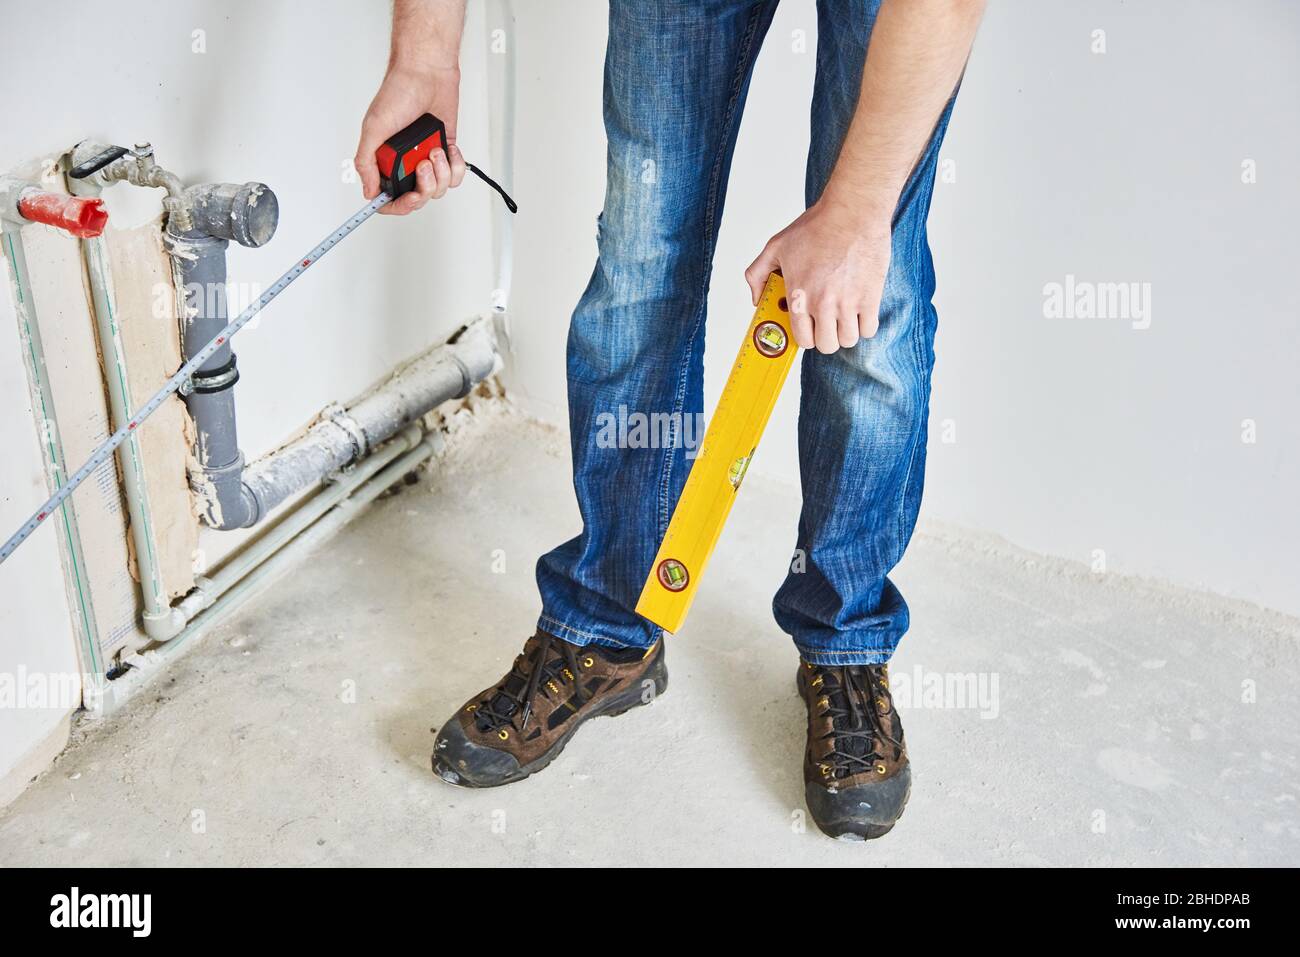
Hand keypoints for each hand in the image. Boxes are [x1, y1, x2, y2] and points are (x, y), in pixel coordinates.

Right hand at [355, 64, 466, 214]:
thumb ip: (366, 162)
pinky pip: (455, 175)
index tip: (408, 199)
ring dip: (441, 172)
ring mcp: (426, 158)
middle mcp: (405, 163)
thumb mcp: (373, 128)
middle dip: (424, 187)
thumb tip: (369, 190)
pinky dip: (455, 165)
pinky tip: (448, 148)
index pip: (388, 198)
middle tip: (423, 166)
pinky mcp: (446, 152)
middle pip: (417, 198)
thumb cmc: (398, 93)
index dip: (398, 205)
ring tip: (435, 149)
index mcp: (384, 160)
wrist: (427, 74)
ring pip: (439, 188)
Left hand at [745, 201, 892, 353]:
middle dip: (826, 338)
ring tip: (844, 317)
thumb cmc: (817, 226)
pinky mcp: (871, 296)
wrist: (852, 211)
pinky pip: (869, 329)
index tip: (810, 328)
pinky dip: (865, 325)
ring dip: (846, 333)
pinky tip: (860, 311)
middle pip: (826, 345)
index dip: (806, 337)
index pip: (802, 339)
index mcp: (798, 295)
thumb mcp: (776, 246)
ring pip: (848, 340)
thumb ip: (757, 274)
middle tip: (827, 323)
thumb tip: (756, 299)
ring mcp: (848, 302)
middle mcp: (823, 303)